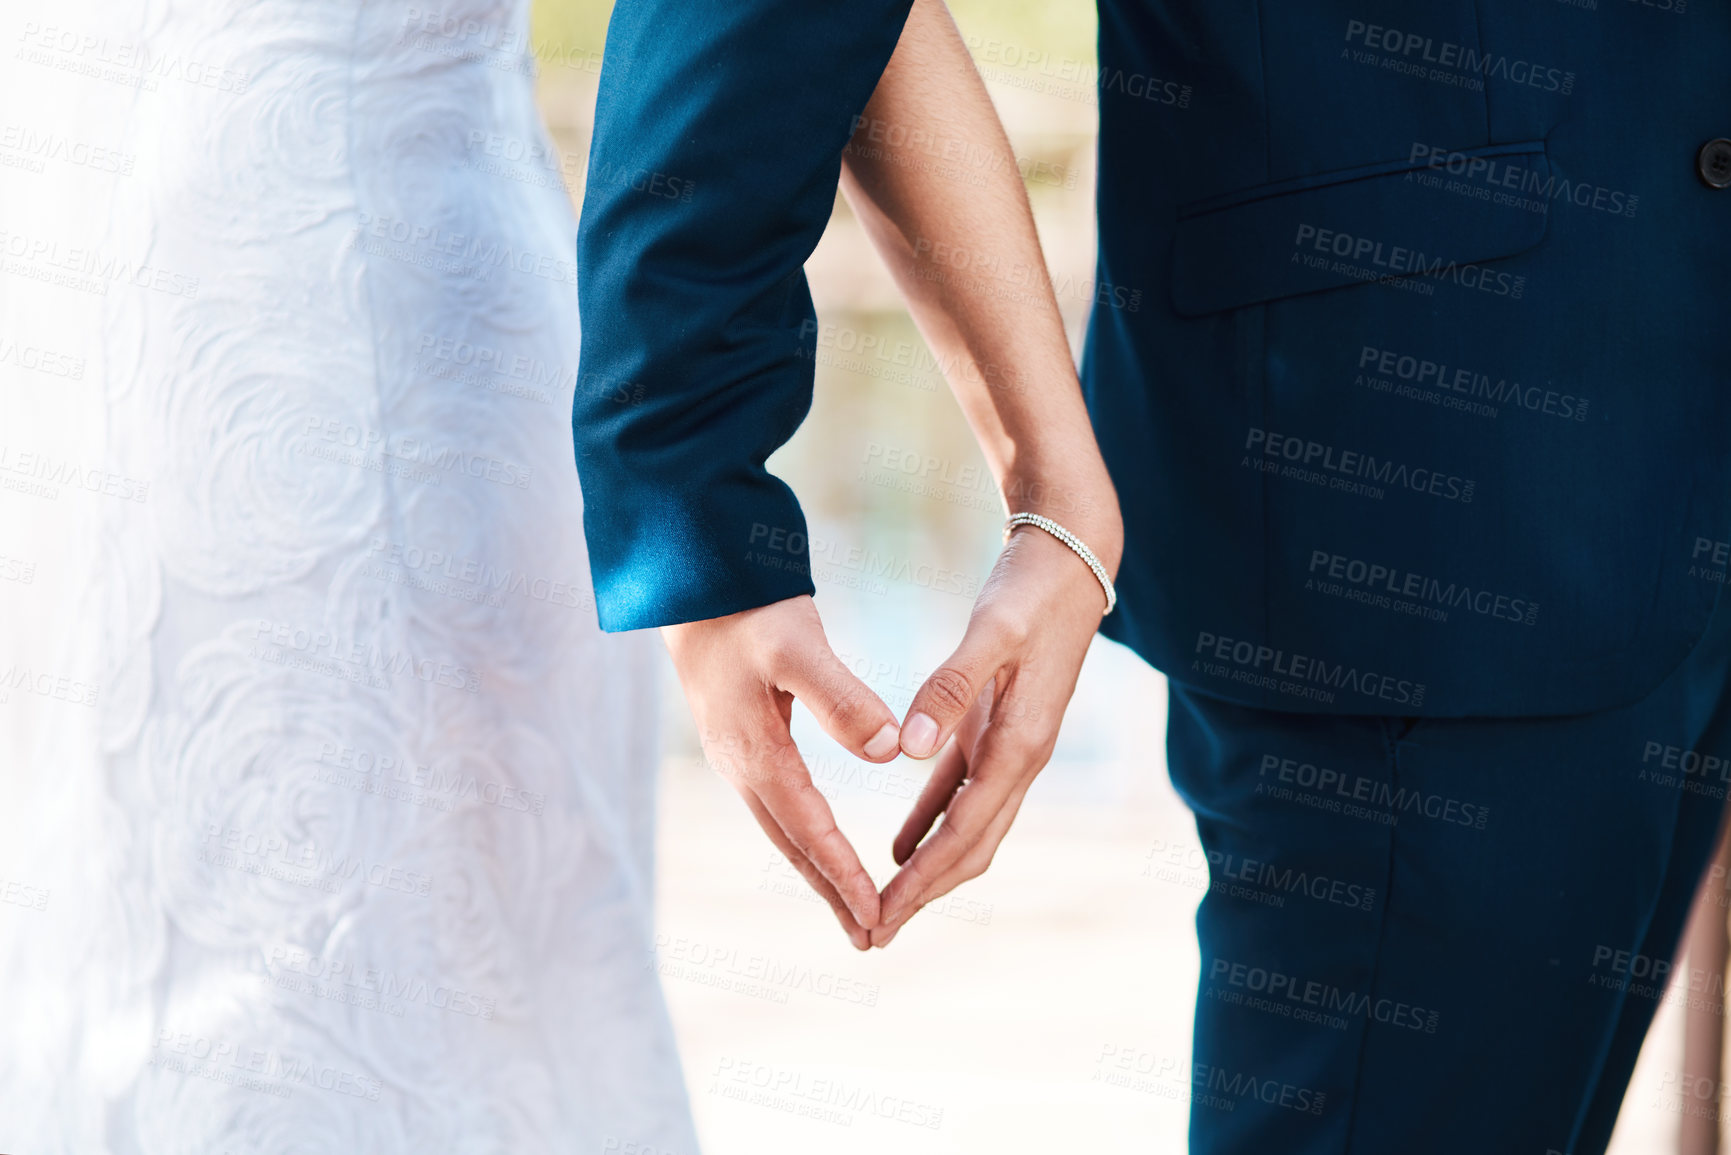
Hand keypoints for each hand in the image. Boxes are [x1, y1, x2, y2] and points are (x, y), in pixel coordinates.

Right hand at [661, 595, 902, 949]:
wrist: (693, 579)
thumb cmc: (747, 606)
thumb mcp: (797, 645)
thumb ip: (841, 697)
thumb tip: (885, 751)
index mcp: (756, 753)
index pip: (810, 830)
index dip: (844, 876)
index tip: (878, 916)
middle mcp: (741, 766)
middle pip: (793, 847)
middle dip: (832, 894)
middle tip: (871, 940)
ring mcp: (737, 756)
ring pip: (785, 830)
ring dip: (819, 871)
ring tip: (852, 911)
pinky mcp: (742, 740)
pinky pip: (780, 806)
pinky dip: (806, 837)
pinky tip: (821, 845)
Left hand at [873, 515, 1119, 946]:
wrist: (1075, 560)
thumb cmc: (1033, 591)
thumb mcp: (990, 632)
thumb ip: (950, 690)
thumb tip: (908, 752)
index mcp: (1021, 746)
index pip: (964, 835)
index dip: (922, 882)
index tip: (882, 917)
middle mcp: (1021, 759)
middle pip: (970, 850)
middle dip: (924, 896)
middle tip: (873, 935)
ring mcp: (1012, 747)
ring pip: (968, 830)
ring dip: (928, 870)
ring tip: (883, 906)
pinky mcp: (998, 728)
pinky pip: (961, 794)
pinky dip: (929, 824)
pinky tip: (898, 845)